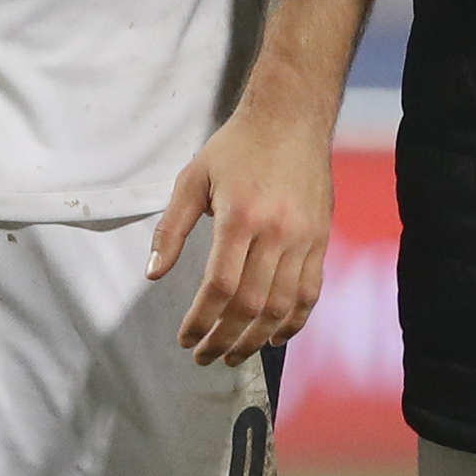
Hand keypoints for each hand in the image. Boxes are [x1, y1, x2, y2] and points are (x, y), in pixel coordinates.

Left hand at [145, 102, 335, 365]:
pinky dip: (294, 322)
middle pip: (251, 304)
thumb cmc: (236, 147)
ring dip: (256, 339)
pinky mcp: (321, 239)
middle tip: (205, 356)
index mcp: (239, 217)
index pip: (220, 286)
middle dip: (225, 339)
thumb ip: (171, 228)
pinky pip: (310, 292)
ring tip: (234, 354)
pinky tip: (274, 337)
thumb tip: (153, 273)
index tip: (185, 339)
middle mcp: (275, 232)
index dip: (201, 321)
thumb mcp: (192, 179)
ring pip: (282, 306)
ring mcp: (303, 238)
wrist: (292, 118)